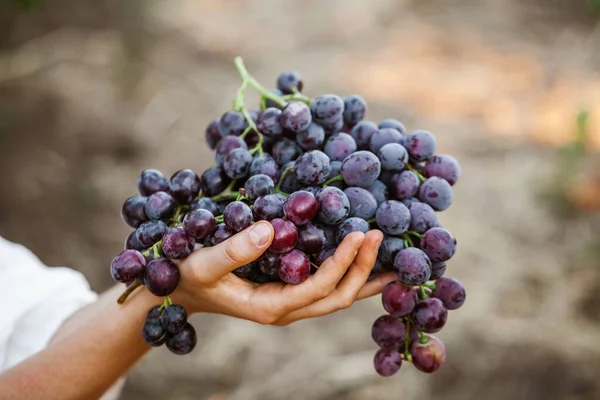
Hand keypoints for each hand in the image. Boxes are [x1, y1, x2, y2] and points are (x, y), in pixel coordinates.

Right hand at [173, 221, 395, 324]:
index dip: (340, 263)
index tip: (358, 234)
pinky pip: (327, 287)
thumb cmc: (189, 276)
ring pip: (337, 296)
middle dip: (362, 270)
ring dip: (363, 275)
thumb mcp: (204, 263)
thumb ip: (233, 250)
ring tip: (390, 253)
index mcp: (270, 307)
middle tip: (377, 236)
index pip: (317, 288)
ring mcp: (290, 304)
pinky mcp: (290, 292)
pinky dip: (349, 274)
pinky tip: (363, 257)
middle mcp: (286, 310)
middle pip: (337, 297)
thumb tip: (269, 229)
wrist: (183, 289)